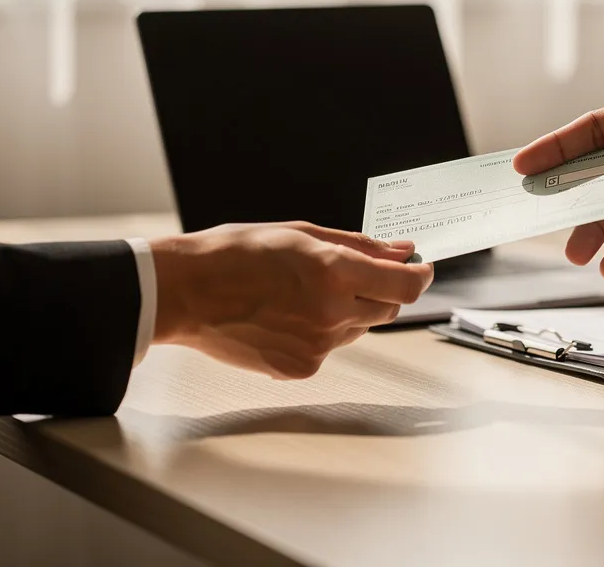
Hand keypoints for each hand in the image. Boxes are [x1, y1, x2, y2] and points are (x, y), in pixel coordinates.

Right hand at [149, 222, 433, 378]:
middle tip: (356, 272)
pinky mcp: (300, 368)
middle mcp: (331, 313)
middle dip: (382, 289)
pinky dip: (322, 331)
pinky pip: (331, 347)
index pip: (405, 286)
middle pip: (388, 308)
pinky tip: (287, 314)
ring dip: (349, 309)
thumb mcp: (301, 235)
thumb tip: (402, 250)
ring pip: (358, 327)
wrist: (182, 293)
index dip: (421, 276)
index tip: (421, 268)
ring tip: (304, 291)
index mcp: (333, 272)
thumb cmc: (234, 254)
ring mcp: (316, 346)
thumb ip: (359, 245)